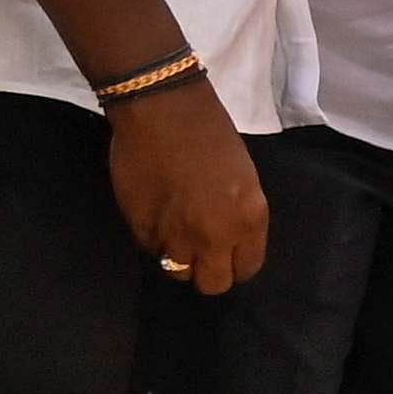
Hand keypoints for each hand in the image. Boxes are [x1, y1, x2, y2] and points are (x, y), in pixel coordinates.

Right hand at [103, 83, 270, 292]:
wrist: (163, 110)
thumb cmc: (210, 133)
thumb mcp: (244, 178)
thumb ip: (239, 216)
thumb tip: (227, 241)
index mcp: (249, 219)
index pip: (247, 269)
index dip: (235, 263)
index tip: (226, 252)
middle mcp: (216, 235)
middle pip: (214, 284)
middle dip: (208, 271)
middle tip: (200, 251)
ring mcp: (176, 236)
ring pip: (179, 273)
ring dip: (178, 258)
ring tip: (175, 233)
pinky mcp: (143, 229)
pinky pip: (151, 251)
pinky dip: (154, 239)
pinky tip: (155, 215)